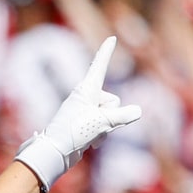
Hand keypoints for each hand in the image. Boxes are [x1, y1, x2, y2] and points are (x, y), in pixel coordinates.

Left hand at [13, 37, 142, 186]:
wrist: (55, 153)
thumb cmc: (74, 132)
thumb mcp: (102, 122)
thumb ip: (123, 115)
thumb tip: (138, 111)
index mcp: (86, 89)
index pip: (99, 66)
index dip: (106, 52)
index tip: (111, 38)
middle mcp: (86, 97)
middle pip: (113, 101)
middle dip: (111, 115)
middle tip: (92, 125)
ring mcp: (86, 111)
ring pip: (110, 115)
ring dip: (105, 128)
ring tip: (89, 134)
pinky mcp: (86, 124)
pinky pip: (103, 126)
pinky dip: (101, 135)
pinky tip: (91, 143)